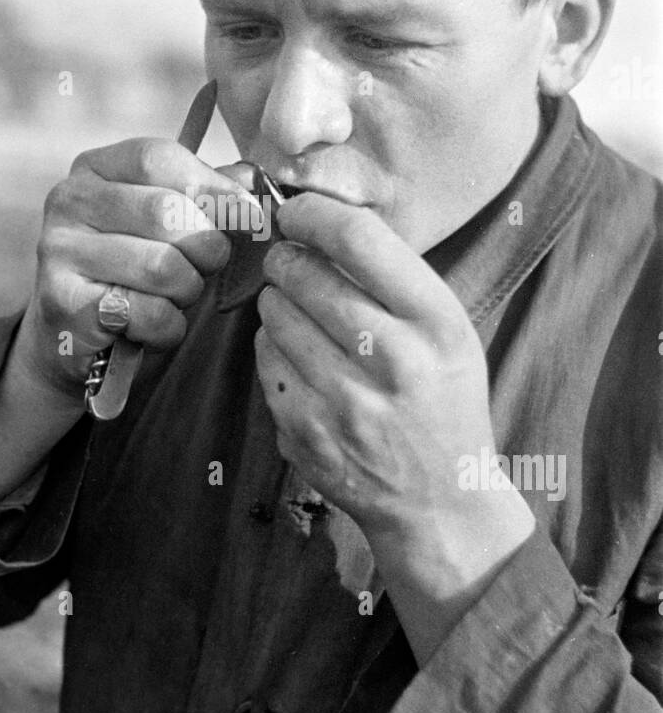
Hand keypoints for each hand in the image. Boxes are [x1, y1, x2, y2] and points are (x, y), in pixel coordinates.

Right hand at [13, 138, 261, 394]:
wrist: (73, 331)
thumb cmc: (131, 264)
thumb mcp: (162, 218)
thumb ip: (205, 194)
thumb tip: (251, 185)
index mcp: (94, 168)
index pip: (157, 158)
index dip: (212, 186)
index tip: (248, 214)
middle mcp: (69, 201)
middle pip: (165, 211)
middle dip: (206, 246)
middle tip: (207, 266)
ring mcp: (59, 251)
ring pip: (161, 267)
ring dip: (188, 289)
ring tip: (176, 294)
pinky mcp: (63, 303)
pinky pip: (148, 314)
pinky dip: (168, 326)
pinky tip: (155, 324)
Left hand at [255, 193, 534, 664]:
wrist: (440, 501)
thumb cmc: (441, 400)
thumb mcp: (447, 333)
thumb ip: (394, 278)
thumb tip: (319, 218)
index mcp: (437, 322)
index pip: (359, 237)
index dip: (313, 213)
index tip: (296, 211)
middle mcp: (395, 360)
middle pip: (304, 273)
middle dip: (285, 258)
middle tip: (287, 260)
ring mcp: (347, 402)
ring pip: (276, 314)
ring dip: (276, 301)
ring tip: (296, 309)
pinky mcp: (307, 432)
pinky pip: (266, 360)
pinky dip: (272, 346)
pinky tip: (296, 353)